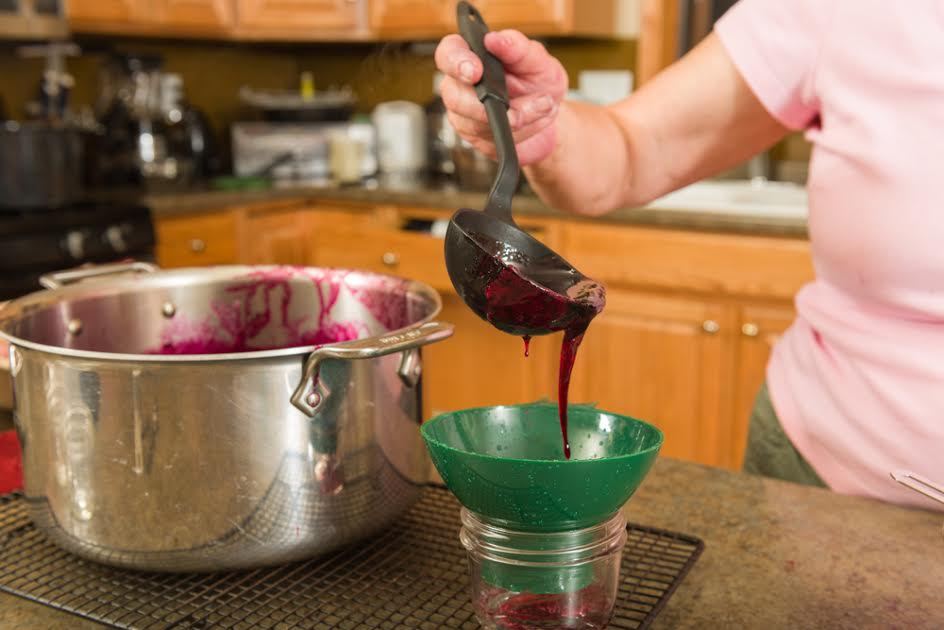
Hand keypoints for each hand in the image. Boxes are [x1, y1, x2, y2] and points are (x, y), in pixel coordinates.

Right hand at [434, 29, 567, 165]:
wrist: (548, 115)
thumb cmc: (538, 82)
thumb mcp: (538, 60)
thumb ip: (518, 48)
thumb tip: (495, 39)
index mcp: (471, 56)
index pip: (448, 54)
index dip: (456, 62)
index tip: (475, 71)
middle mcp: (461, 85)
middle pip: (453, 96)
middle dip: (484, 105)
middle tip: (513, 107)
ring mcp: (464, 114)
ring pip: (474, 123)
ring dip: (514, 118)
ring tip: (541, 106)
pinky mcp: (475, 137)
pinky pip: (489, 139)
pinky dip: (518, 132)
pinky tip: (533, 121)